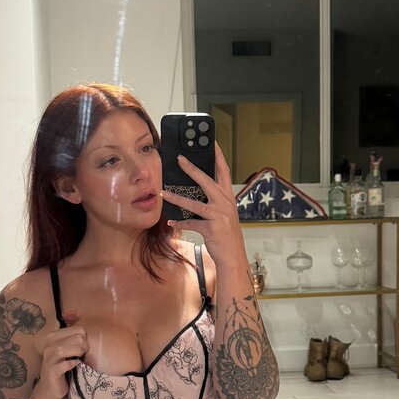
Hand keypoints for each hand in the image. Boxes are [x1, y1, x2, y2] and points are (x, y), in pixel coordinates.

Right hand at [35, 310, 88, 398]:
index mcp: (53, 337)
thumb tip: (74, 311)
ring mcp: (49, 359)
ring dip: (78, 353)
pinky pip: (63, 365)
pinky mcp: (51, 372)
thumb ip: (70, 329)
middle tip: (83, 354)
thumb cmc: (61, 365)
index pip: (77, 329)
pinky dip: (71, 364)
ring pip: (65, 349)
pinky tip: (75, 365)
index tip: (83, 347)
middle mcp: (48, 346)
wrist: (51, 388)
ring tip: (80, 358)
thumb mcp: (66, 346)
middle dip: (84, 346)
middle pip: (75, 338)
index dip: (84, 338)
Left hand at [161, 143, 245, 268]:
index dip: (218, 156)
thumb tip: (196, 193)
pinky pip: (191, 223)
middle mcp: (225, 203)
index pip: (223, 171)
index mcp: (228, 197)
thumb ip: (214, 202)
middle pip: (207, 181)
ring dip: (177, 198)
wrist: (234, 256)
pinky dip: (180, 222)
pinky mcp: (211, 229)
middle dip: (192, 169)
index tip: (211, 142)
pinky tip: (171, 221)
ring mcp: (219, 216)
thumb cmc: (227, 235)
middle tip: (179, 158)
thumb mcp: (224, 214)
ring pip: (194, 203)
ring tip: (164, 192)